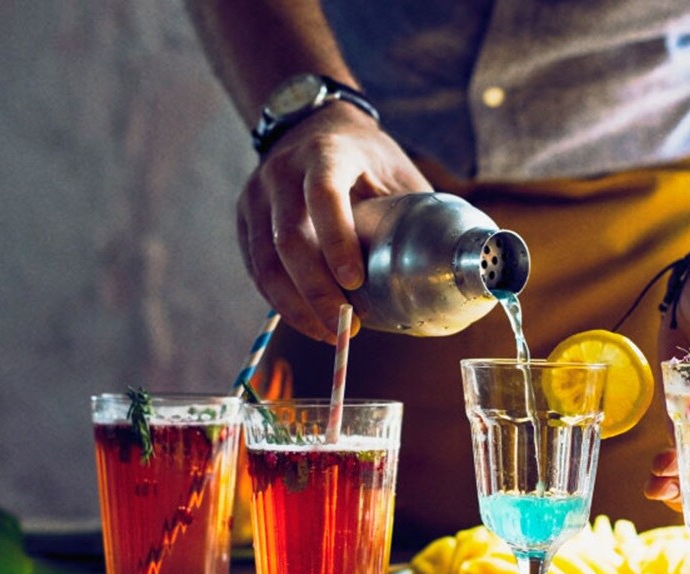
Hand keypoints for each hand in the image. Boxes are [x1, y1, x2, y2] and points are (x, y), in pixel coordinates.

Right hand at [237, 101, 431, 342]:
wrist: (313, 126)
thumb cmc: (366, 158)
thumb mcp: (396, 171)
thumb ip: (413, 212)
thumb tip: (444, 266)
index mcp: (325, 153)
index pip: (322, 194)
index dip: (336, 240)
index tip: (355, 282)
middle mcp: (282, 171)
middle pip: (289, 238)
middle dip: (316, 290)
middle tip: (345, 324)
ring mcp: (257, 196)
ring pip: (266, 261)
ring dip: (295, 305)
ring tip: (327, 332)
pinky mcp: (245, 219)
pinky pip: (257, 268)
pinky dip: (280, 300)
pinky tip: (306, 318)